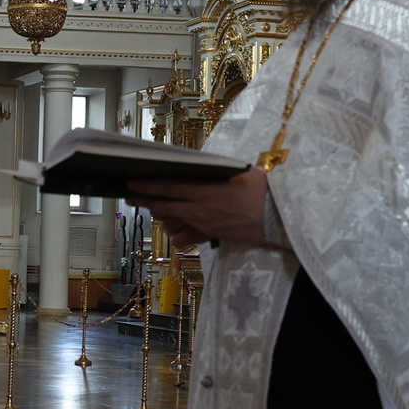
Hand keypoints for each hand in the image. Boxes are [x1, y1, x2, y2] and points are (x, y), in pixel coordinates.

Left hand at [130, 168, 272, 248]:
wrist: (278, 217)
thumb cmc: (262, 190)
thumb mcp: (237, 172)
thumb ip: (214, 173)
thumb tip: (198, 169)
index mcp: (204, 188)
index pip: (167, 185)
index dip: (146, 185)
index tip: (131, 183)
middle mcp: (198, 207)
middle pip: (162, 204)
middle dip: (144, 200)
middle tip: (132, 197)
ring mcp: (202, 223)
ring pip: (169, 222)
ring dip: (161, 215)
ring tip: (158, 208)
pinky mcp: (209, 235)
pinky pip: (182, 239)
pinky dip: (177, 234)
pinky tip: (178, 227)